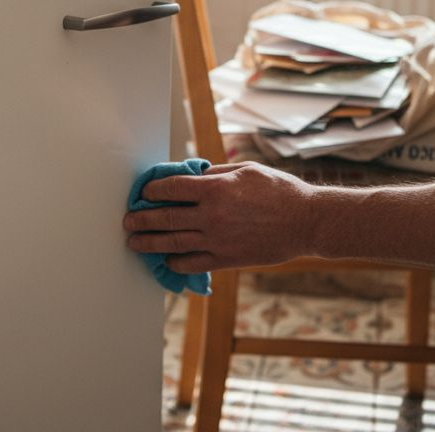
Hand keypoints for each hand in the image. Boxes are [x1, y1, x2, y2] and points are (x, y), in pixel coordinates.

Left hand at [123, 161, 315, 273]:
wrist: (305, 222)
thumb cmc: (279, 191)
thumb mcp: (246, 171)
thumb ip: (215, 175)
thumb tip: (193, 178)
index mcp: (215, 189)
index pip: (171, 189)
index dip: (152, 191)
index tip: (143, 193)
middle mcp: (211, 216)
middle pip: (165, 217)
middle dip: (142, 219)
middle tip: (128, 221)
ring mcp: (217, 240)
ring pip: (173, 243)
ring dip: (150, 243)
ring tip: (134, 243)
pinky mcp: (226, 259)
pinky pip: (192, 262)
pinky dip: (175, 262)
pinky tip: (166, 259)